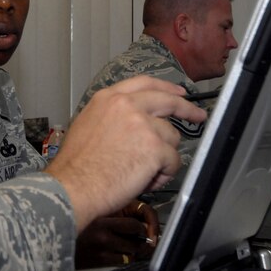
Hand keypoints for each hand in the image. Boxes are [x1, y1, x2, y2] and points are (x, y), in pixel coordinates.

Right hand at [43, 76, 204, 231]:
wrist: (73, 186)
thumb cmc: (75, 165)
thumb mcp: (87, 124)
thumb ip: (112, 116)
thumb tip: (135, 122)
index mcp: (109, 98)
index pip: (144, 84)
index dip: (165, 88)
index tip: (177, 93)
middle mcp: (127, 105)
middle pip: (168, 100)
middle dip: (187, 109)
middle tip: (197, 116)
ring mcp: (144, 125)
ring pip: (171, 137)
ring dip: (163, 156)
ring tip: (142, 172)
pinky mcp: (155, 147)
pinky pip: (173, 161)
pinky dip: (164, 174)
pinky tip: (145, 180)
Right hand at [74, 200, 159, 268]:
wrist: (53, 241)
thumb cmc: (70, 222)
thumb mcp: (90, 211)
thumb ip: (110, 211)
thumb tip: (133, 218)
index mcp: (102, 219)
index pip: (134, 225)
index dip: (141, 227)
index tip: (140, 227)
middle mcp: (104, 235)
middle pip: (136, 240)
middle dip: (140, 240)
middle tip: (139, 237)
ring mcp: (102, 250)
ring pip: (132, 252)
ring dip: (134, 249)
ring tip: (130, 244)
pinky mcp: (100, 262)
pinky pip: (123, 261)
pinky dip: (125, 257)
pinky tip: (120, 252)